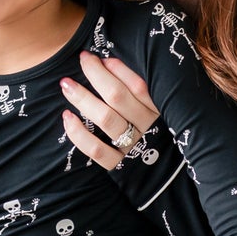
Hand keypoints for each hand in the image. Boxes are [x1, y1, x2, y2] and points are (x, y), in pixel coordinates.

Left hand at [59, 52, 160, 171]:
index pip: (138, 85)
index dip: (117, 69)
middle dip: (96, 75)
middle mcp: (149, 128)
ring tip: (66, 85)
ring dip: (83, 99)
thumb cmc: (162, 135)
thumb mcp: (165, 111)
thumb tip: (111, 62)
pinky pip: (97, 150)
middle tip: (81, 60)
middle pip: (118, 97)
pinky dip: (79, 134)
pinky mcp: (120, 166)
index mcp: (161, 111)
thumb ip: (145, 91)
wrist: (171, 178)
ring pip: (106, 119)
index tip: (99, 57)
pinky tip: (67, 118)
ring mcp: (134, 148)